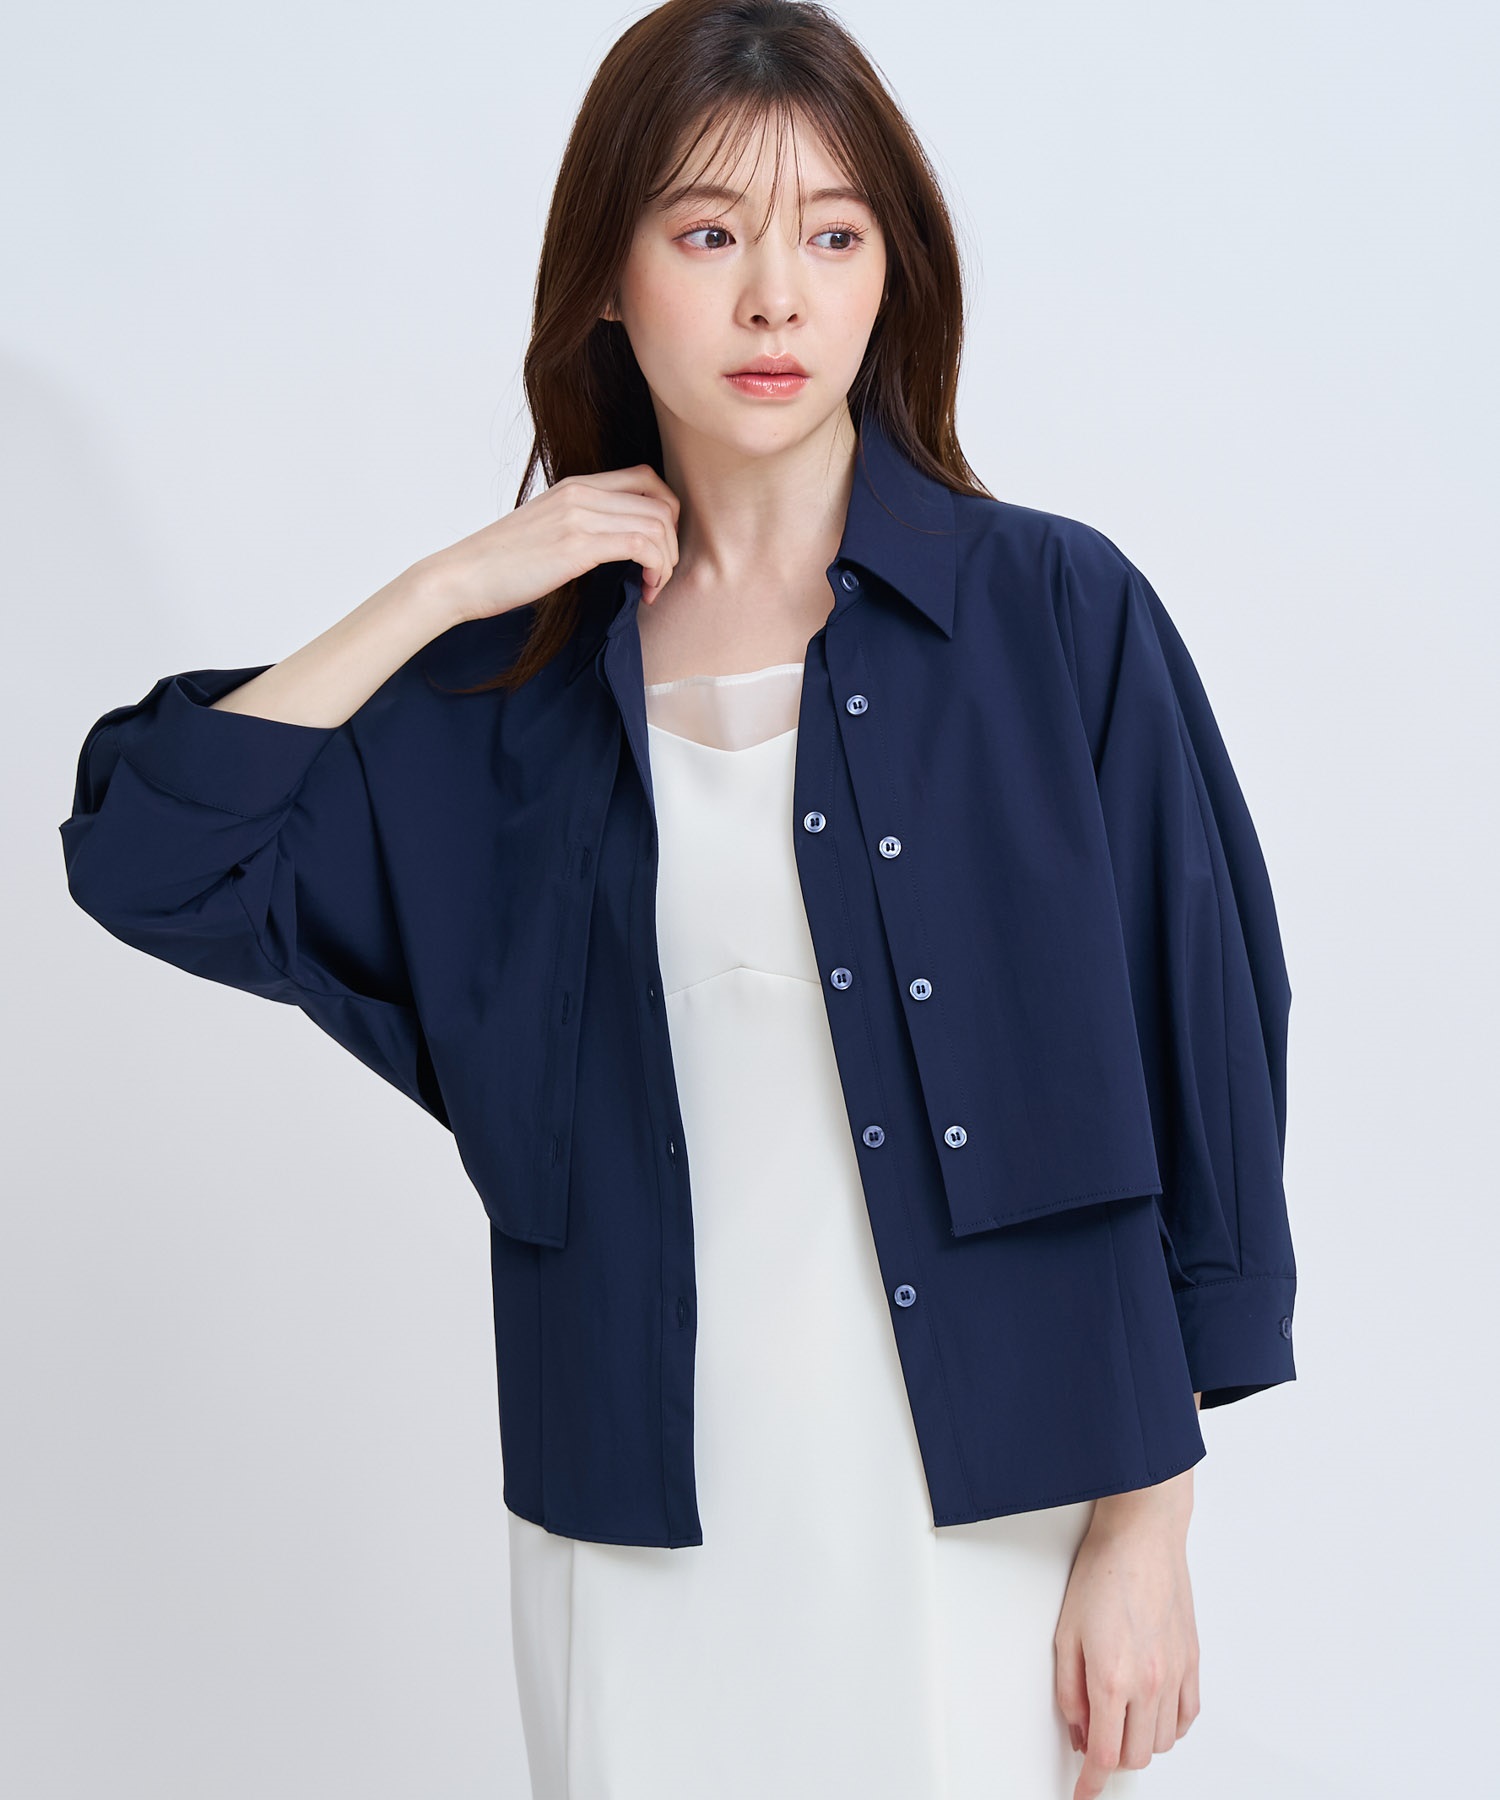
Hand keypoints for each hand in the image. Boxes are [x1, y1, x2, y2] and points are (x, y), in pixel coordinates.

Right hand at [420, 463, 680, 624]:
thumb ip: (579, 527)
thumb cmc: (498, 566)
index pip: (645, 478)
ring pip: (657, 522)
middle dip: (674, 540)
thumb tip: (612, 547)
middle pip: (660, 498)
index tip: (658, 549)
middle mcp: (581, 492)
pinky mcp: (578, 544)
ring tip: (653, 586)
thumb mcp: (545, 532)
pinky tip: (646, 591)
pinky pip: (642, 545)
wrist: (460, 576)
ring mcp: (579, 515)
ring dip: (667, 560)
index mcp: (574, 486)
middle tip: (661, 573)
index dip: (666, 512)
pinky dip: (657, 569)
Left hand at [1054, 1475, 1199, 1799]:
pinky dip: (1171, 1725)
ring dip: (1141, 1741)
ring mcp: (1176, 1673)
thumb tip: (1077, 1729)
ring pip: (1164, 1740)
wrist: (1142, 1536)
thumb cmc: (1103, 1572)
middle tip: (1095, 1744)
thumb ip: (1069, 1691)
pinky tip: (1154, 1712)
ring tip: (1121, 1720)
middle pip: (1137, 1754)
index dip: (1091, 1781)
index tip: (1083, 1791)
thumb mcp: (1065, 1633)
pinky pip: (1188, 1716)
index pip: (1105, 1754)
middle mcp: (1150, 1683)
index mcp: (1112, 1678)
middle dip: (1113, 1758)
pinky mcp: (1193, 1660)